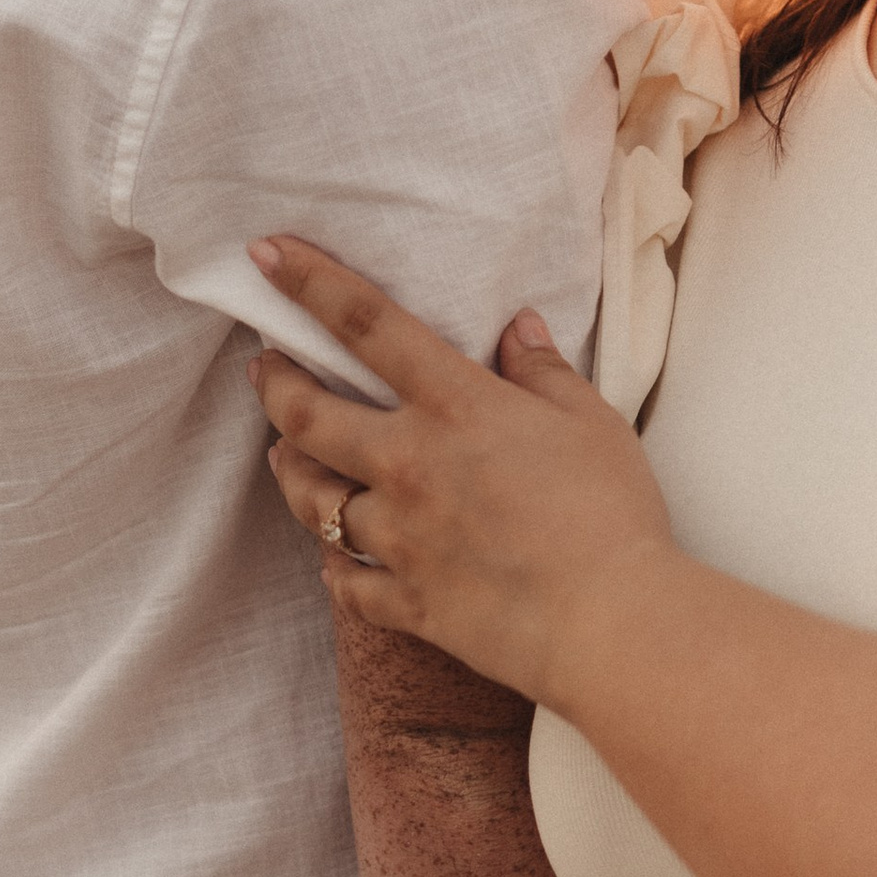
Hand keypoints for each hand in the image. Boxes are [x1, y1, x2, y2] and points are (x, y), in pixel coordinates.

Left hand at [245, 237, 677, 707]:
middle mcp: (408, 466)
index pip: (365, 325)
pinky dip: (336, 567)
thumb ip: (543, 372)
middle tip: (265, 368)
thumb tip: (517, 328)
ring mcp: (399, 538)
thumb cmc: (611, 514)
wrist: (608, 622)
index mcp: (454, 408)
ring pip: (312, 502)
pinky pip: (347, 583)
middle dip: (274, 385)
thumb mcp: (591, 422)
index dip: (309, 282)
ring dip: (291, 472)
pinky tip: (335, 559)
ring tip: (284, 455)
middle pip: (307, 416)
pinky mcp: (407, 601)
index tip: (267, 254)